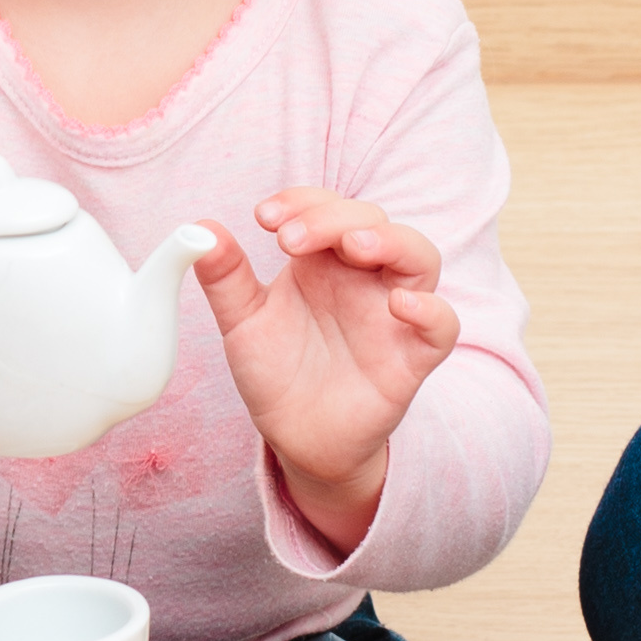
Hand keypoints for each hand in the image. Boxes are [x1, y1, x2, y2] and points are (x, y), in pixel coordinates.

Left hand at [195, 190, 459, 545]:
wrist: (298, 438)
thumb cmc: (278, 372)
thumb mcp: (243, 323)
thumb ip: (225, 279)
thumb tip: (198, 231)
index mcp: (325, 261)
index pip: (326, 207)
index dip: (302, 201)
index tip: (264, 217)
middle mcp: (364, 278)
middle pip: (372, 221)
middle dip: (333, 219)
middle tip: (290, 240)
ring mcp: (392, 314)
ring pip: (419, 257)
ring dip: (391, 242)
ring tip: (354, 248)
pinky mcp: (413, 357)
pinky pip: (443, 325)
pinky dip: (430, 310)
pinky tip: (400, 305)